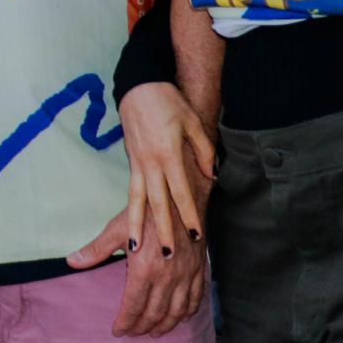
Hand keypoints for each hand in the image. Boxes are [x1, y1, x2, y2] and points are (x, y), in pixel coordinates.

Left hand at [68, 209, 208, 335]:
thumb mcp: (118, 228)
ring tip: (154, 332)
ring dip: (165, 325)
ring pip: (177, 310)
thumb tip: (71, 261)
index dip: (125, 322)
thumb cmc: (145, 210)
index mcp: (145, 268)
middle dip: (142, 326)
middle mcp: (168, 276)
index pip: (133, 305)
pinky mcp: (199, 268)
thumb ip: (96, 250)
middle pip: (155, 312)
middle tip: (133, 333)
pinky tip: (180, 317)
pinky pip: (196, 297)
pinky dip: (188, 312)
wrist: (180, 195)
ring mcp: (186, 274)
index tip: (117, 331)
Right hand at [117, 81, 215, 252]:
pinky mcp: (132, 162)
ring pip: (137, 201)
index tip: (196, 234)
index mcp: (168, 154)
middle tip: (167, 255)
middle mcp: (150, 163)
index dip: (189, 214)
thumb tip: (211, 175)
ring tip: (136, 248)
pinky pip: (132, 191)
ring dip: (137, 226)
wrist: (139, 87)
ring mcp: (138, 164)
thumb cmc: (169, 102)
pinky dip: (131, 211)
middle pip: (157, 203)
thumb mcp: (192, 122)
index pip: (180, 191)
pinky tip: (131, 227)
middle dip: (162, 230)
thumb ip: (203, 150)